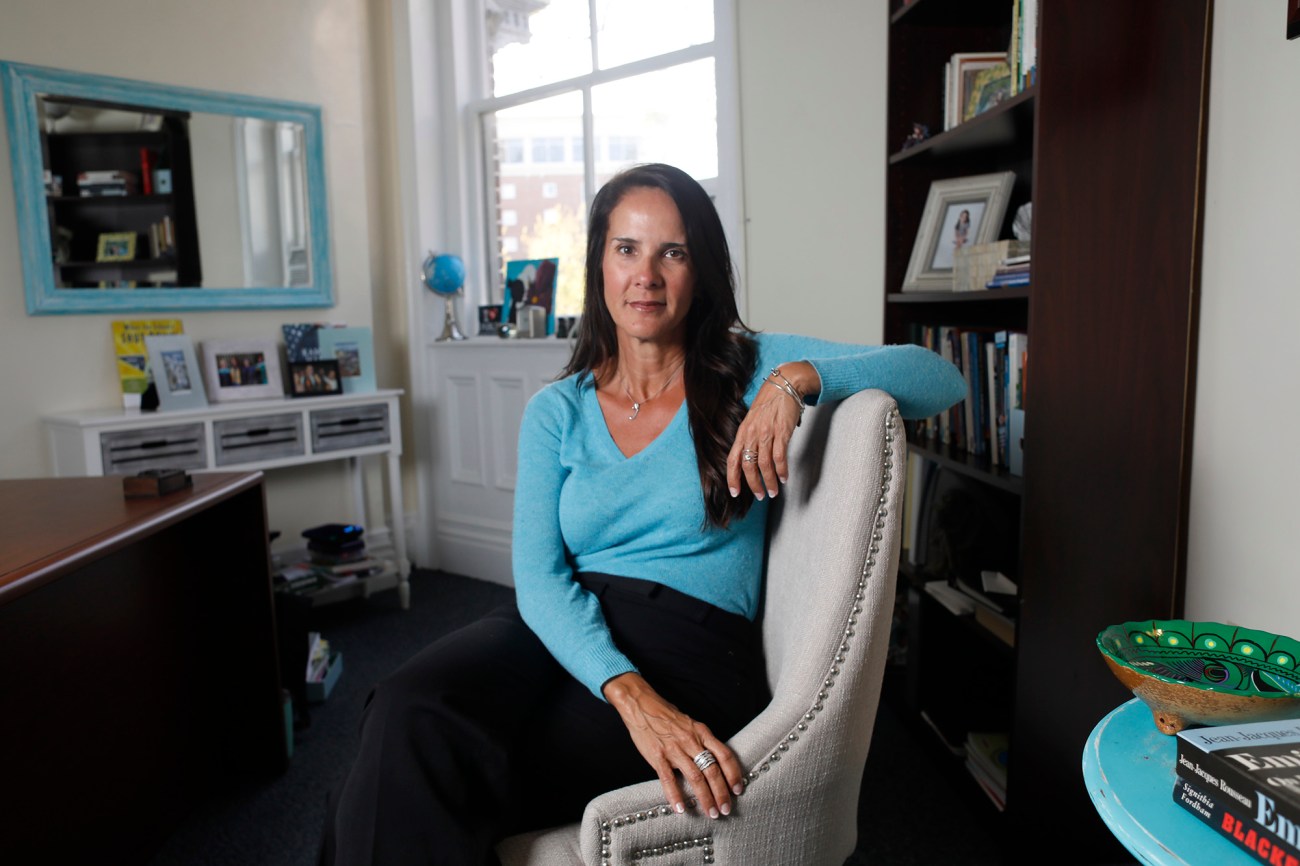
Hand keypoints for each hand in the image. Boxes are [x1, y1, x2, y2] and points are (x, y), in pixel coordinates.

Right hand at [603, 673, 744, 818]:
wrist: (641, 705)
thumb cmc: (667, 715)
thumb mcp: (691, 724)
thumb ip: (702, 741)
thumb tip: (715, 761)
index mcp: (701, 732)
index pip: (724, 755)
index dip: (733, 774)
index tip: (737, 789)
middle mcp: (691, 741)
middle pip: (712, 770)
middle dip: (722, 793)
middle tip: (725, 809)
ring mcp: (674, 749)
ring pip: (695, 777)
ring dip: (705, 798)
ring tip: (711, 812)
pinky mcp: (657, 756)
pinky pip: (668, 779)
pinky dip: (675, 796)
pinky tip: (681, 809)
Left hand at [726, 362, 815, 499]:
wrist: (784, 384)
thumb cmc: (769, 402)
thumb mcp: (753, 419)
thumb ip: (750, 437)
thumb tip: (752, 457)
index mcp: (743, 432)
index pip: (732, 459)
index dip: (732, 478)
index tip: (734, 492)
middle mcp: (752, 434)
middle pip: (748, 465)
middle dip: (753, 485)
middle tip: (760, 496)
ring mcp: (766, 433)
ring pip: (764, 464)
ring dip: (769, 481)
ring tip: (774, 491)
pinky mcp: (782, 432)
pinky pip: (780, 457)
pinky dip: (782, 470)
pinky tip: (784, 478)